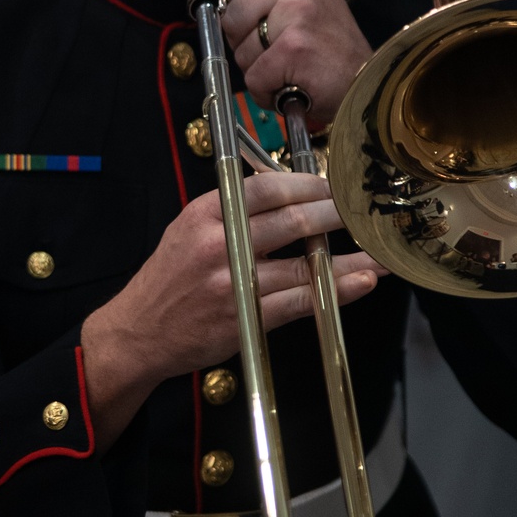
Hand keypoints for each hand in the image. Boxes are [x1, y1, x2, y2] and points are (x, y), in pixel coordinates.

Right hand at [81, 171, 382, 448]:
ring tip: (379, 250)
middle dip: (336, 213)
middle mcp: (219, 244)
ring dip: (348, 257)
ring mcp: (234, 283)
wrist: (138, 332)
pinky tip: (360, 282)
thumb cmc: (169, 278)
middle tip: (365, 209)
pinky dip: (335, 291)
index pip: (266, 189)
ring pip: (303, 264)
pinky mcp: (246, 318)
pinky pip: (301, 300)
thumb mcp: (189, 229)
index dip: (307, 185)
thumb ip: (232, 210)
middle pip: (292, 221)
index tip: (334, 185)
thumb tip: (287, 194)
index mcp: (204, 214)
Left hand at [161, 0, 371, 129]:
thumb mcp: (300, 0)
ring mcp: (296, 10)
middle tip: (282, 48)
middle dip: (245, 39)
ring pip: (238, 45)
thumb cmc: (329, 47)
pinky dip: (266, 88)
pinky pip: (252, 74)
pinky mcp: (292, 45)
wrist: (367, 84)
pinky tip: (292, 83)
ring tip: (290, 65)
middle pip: (230, 11)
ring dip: (256, 66)